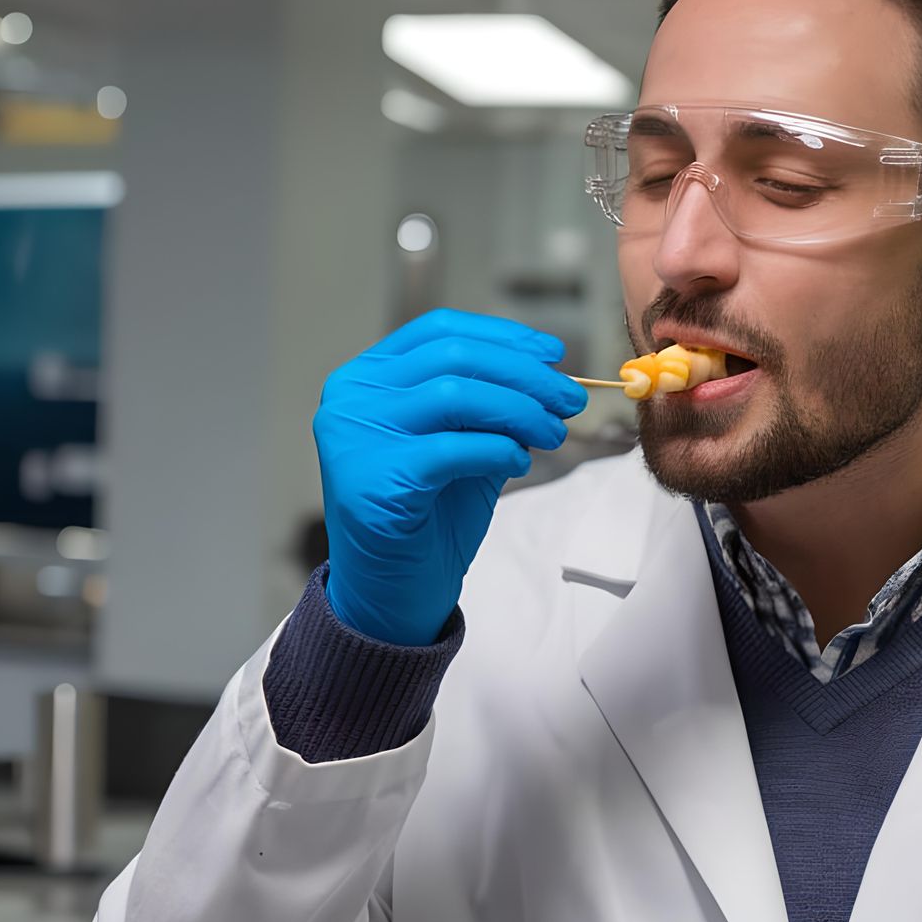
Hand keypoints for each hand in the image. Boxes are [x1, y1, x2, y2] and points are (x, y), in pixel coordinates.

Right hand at [313, 308, 586, 644]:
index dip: (502, 337)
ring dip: (520, 411)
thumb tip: (550, 375)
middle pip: (454, 358)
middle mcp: (352, 397)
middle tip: (570, 399)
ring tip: (553, 433)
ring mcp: (356, 435)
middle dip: (525, 375)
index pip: (439, 331)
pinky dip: (499, 450)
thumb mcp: (462, 444)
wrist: (392, 590)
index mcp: (367, 377)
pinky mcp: (375, 478)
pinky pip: (454, 448)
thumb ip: (489, 406)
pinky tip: (519, 463)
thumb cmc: (428, 515)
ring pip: (456, 395)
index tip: (552, 353)